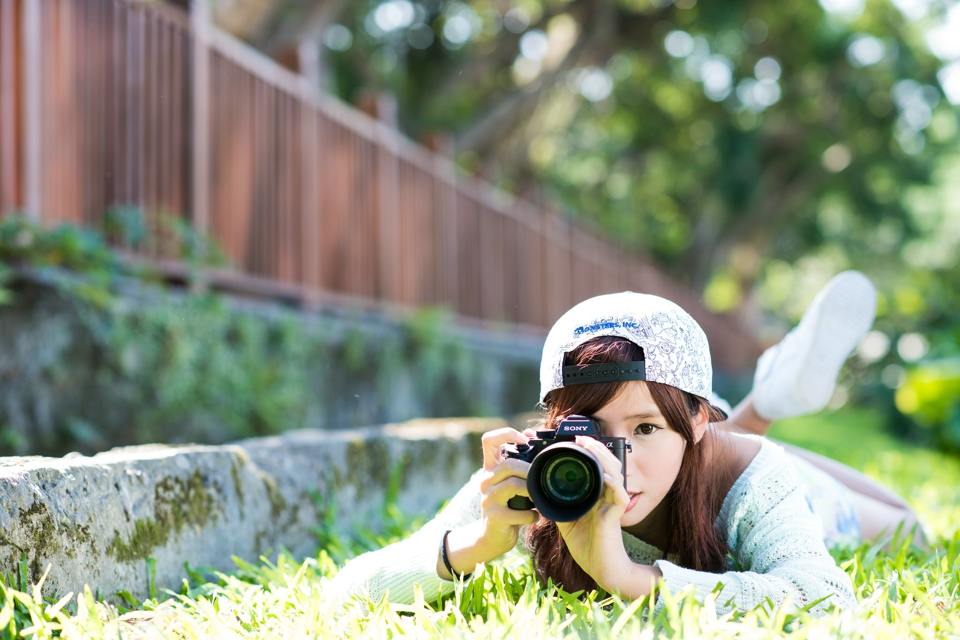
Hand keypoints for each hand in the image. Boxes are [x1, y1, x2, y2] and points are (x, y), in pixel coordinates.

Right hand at [442, 427, 538, 577]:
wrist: (491, 537)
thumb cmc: (508, 506)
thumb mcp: (512, 483)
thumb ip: (520, 464)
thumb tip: (532, 434)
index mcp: (490, 468)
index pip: (488, 440)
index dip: (506, 434)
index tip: (524, 440)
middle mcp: (486, 481)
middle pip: (507, 464)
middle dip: (529, 470)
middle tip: (541, 478)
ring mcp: (488, 499)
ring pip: (513, 485)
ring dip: (532, 492)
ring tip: (539, 499)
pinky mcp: (494, 517)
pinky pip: (520, 512)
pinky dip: (532, 515)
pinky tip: (534, 518)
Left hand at [555, 436, 632, 591]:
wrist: (600, 567)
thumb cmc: (585, 543)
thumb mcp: (565, 517)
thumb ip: (557, 502)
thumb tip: (537, 489)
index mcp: (597, 493)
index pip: (596, 465)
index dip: (588, 451)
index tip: (572, 439)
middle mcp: (607, 494)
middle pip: (608, 463)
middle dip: (595, 447)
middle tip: (580, 438)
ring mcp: (614, 503)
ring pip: (615, 473)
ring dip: (603, 458)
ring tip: (590, 446)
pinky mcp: (617, 515)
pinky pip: (619, 494)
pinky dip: (612, 483)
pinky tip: (604, 475)